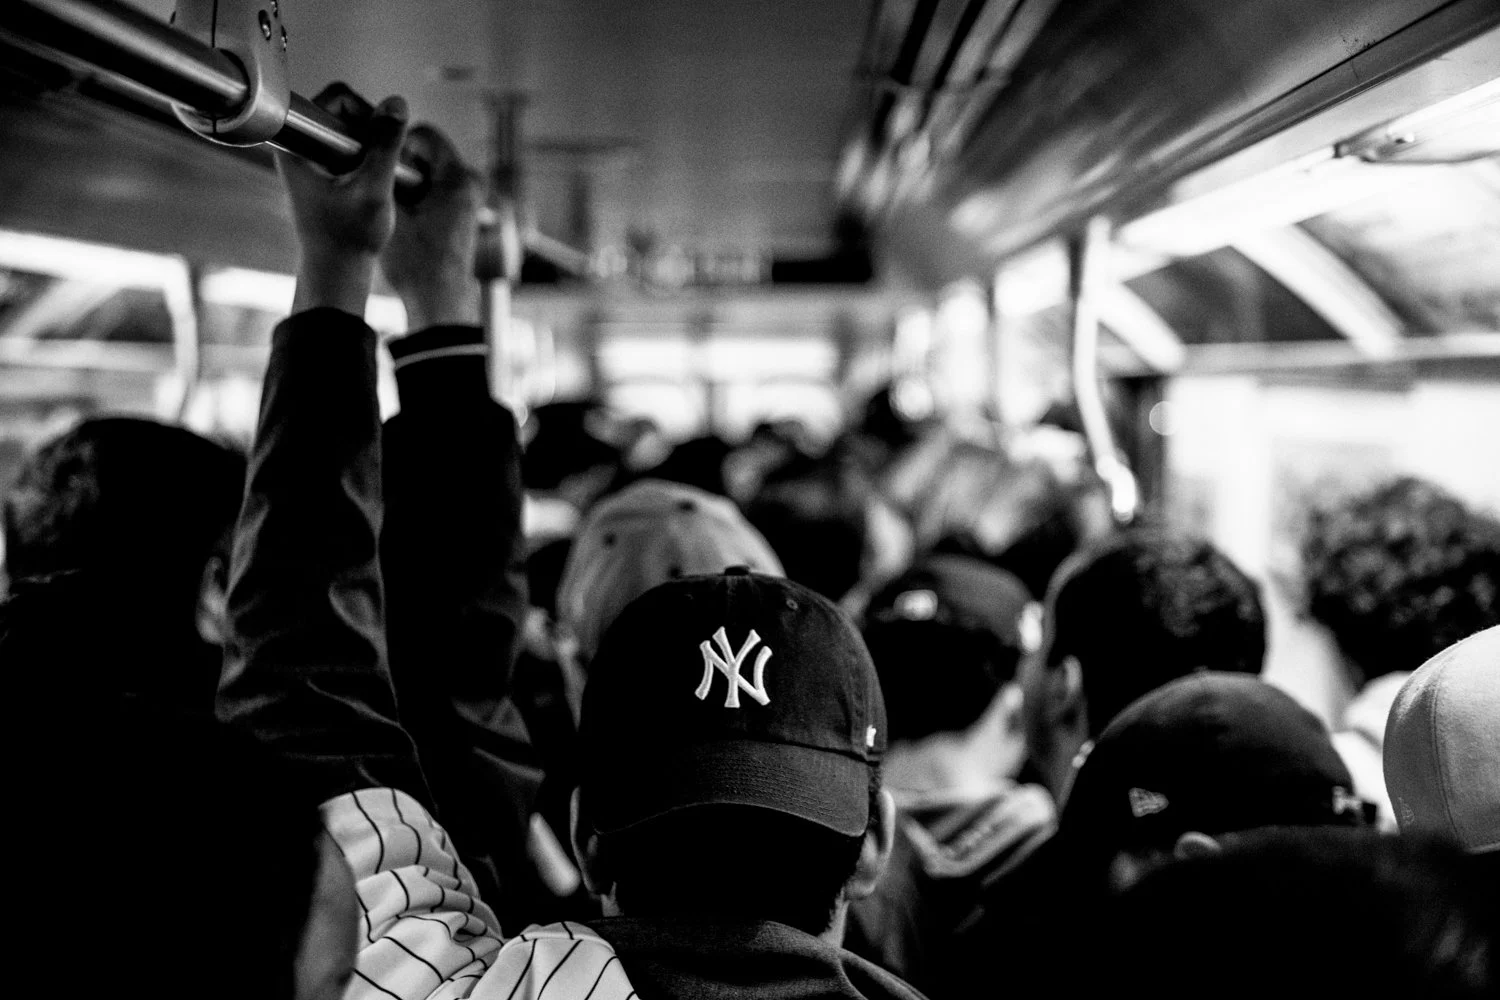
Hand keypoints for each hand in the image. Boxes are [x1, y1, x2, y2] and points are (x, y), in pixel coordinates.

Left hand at [277, 83, 409, 315]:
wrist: (336, 271)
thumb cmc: (349, 236)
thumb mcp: (375, 187)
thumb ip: (386, 144)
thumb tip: (397, 103)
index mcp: (298, 145)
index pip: (338, 98)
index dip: (368, 115)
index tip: (380, 147)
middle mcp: (298, 146)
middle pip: (344, 110)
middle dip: (372, 132)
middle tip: (383, 165)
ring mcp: (309, 158)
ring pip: (350, 129)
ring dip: (373, 147)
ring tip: (378, 179)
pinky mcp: (319, 170)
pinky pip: (349, 147)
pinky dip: (368, 158)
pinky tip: (373, 184)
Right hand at [381, 124, 482, 328]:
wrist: (438, 300)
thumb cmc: (416, 263)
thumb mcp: (390, 213)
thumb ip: (383, 174)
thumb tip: (369, 146)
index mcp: (458, 178)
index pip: (423, 135)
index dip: (397, 147)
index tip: (383, 167)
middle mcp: (471, 183)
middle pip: (427, 153)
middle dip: (403, 165)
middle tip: (385, 189)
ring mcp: (471, 198)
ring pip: (430, 170)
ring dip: (410, 180)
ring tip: (394, 205)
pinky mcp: (466, 212)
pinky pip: (437, 186)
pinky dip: (420, 193)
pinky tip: (405, 215)